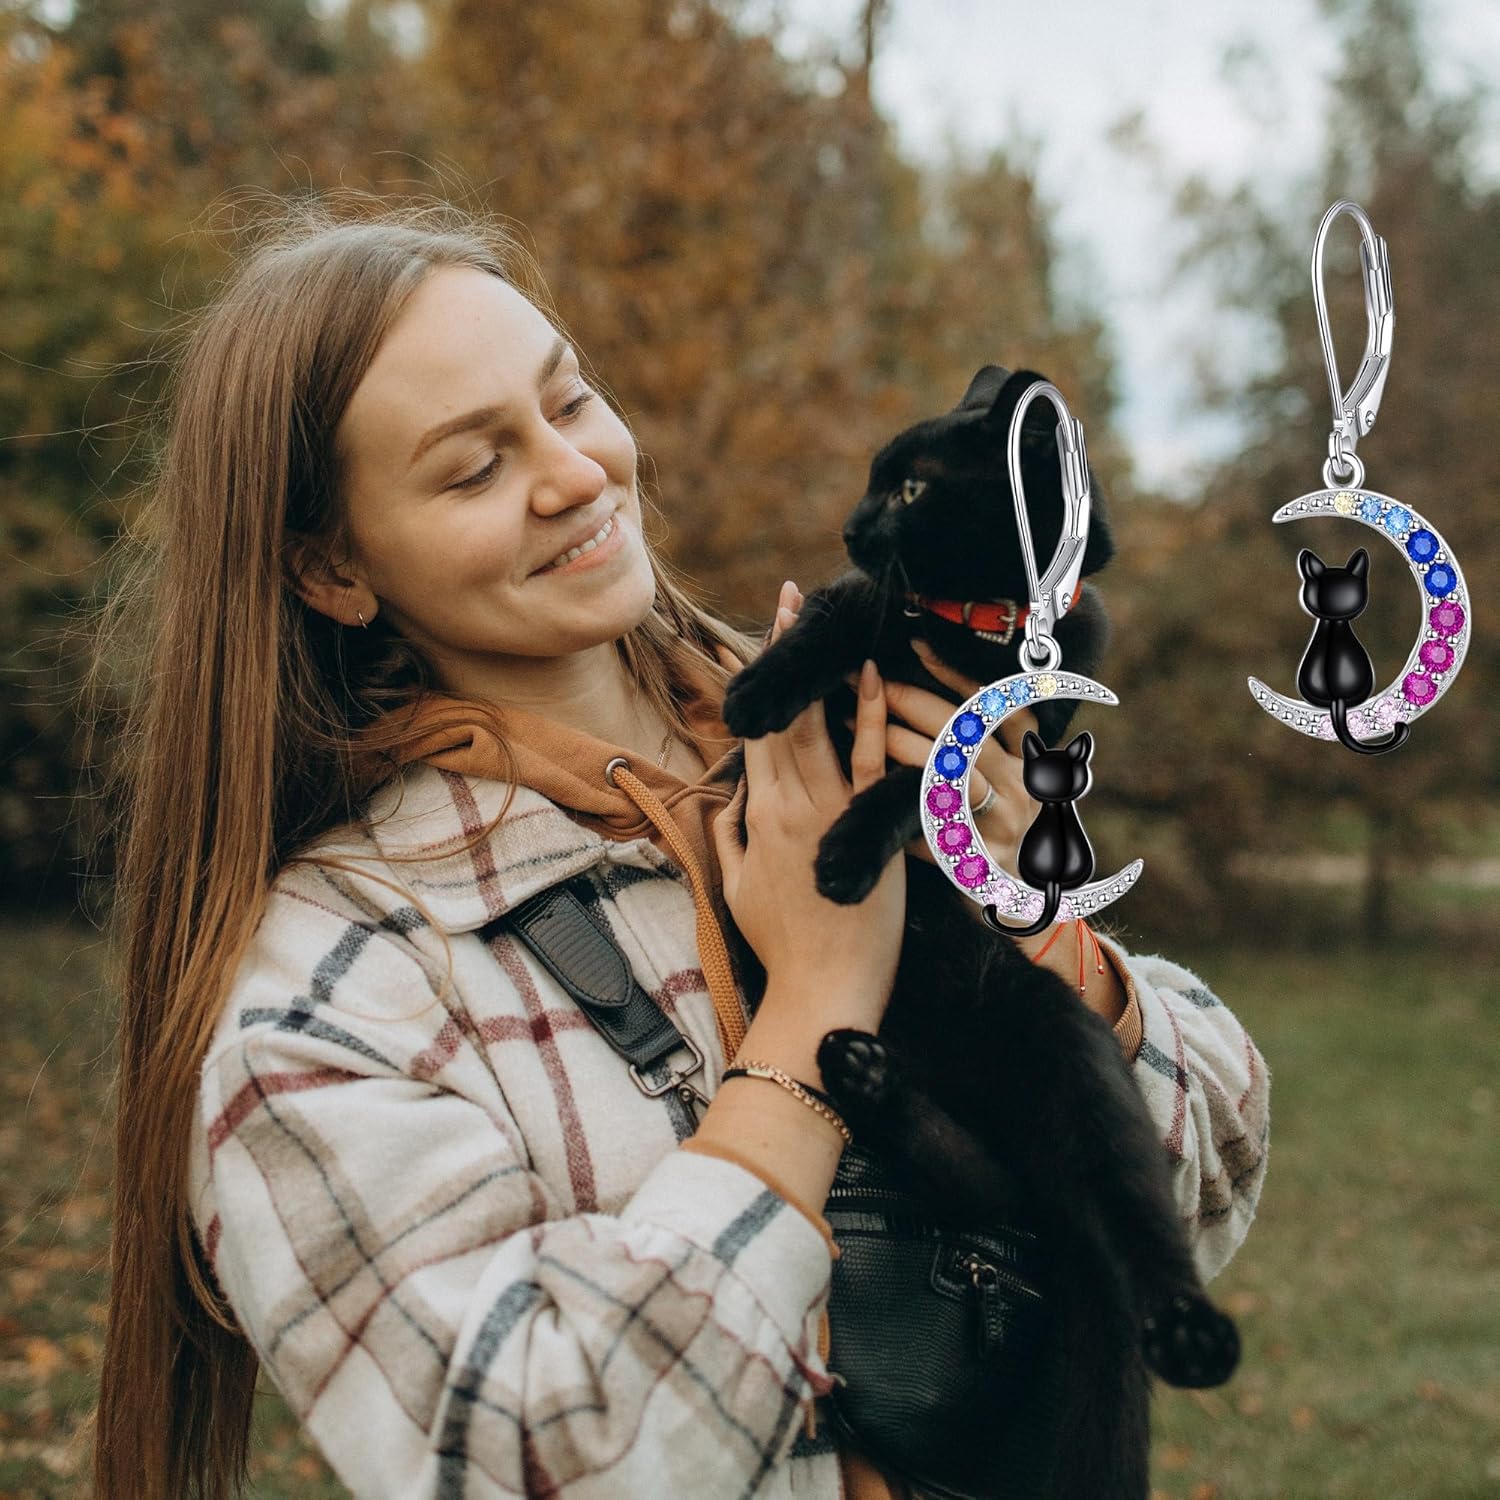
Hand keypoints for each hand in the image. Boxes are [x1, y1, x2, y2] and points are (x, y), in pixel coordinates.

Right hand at [712, 582, 906, 1033]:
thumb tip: (728, 799)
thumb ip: (731, 836)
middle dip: (783, 657)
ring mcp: (826, 813)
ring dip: (817, 670)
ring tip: (816, 619)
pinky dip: (868, 717)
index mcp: (758, 816)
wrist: (822, 993)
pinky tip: (871, 675)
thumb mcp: (736, 888)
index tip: (758, 641)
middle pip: (783, 716)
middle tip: (789, 600)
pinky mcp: (862, 828)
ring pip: (817, 728)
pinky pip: (864, 762)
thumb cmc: (781, 948)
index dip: (756, 684)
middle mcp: (787, 804)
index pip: (756, 734)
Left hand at [841, 638, 1038, 877]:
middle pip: (962, 730)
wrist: (1026, 903)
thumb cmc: (1001, 830)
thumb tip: (933, 682)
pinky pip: (931, 827)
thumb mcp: (1008, 781)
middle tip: (864, 681)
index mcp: (1028, 759)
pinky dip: (898, 810)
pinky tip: (866, 796)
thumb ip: (981, 742)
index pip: (995, 702)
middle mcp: (1020, 785)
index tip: (915, 645)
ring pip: (945, 772)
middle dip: (908, 701)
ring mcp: (1003, 823)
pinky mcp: (980, 861)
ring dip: (897, 745)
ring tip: (854, 728)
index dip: (956, 673)